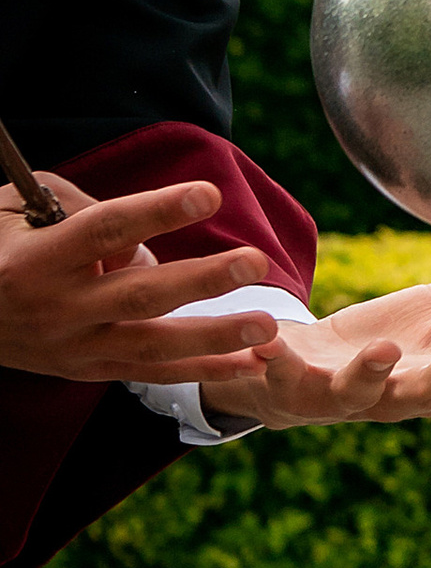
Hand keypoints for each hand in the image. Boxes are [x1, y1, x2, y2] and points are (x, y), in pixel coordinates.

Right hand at [0, 175, 289, 385]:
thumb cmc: (1, 244)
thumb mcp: (23, 208)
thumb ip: (86, 207)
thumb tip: (147, 230)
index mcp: (40, 258)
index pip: (105, 230)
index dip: (157, 212)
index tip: (208, 193)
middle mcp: (59, 306)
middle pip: (140, 295)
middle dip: (202, 280)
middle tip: (256, 261)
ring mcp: (75, 346)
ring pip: (152, 345)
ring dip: (215, 338)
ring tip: (267, 327)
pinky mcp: (90, 370)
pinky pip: (154, 374)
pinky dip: (206, 370)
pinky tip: (253, 363)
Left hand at [198, 242, 430, 429]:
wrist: (296, 376)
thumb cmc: (380, 346)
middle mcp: (391, 398)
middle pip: (427, 395)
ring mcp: (339, 397)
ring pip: (357, 393)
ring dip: (368, 374)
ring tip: (381, 347)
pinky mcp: (289, 385)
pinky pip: (280, 376)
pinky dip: (275, 358)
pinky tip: (269, 335)